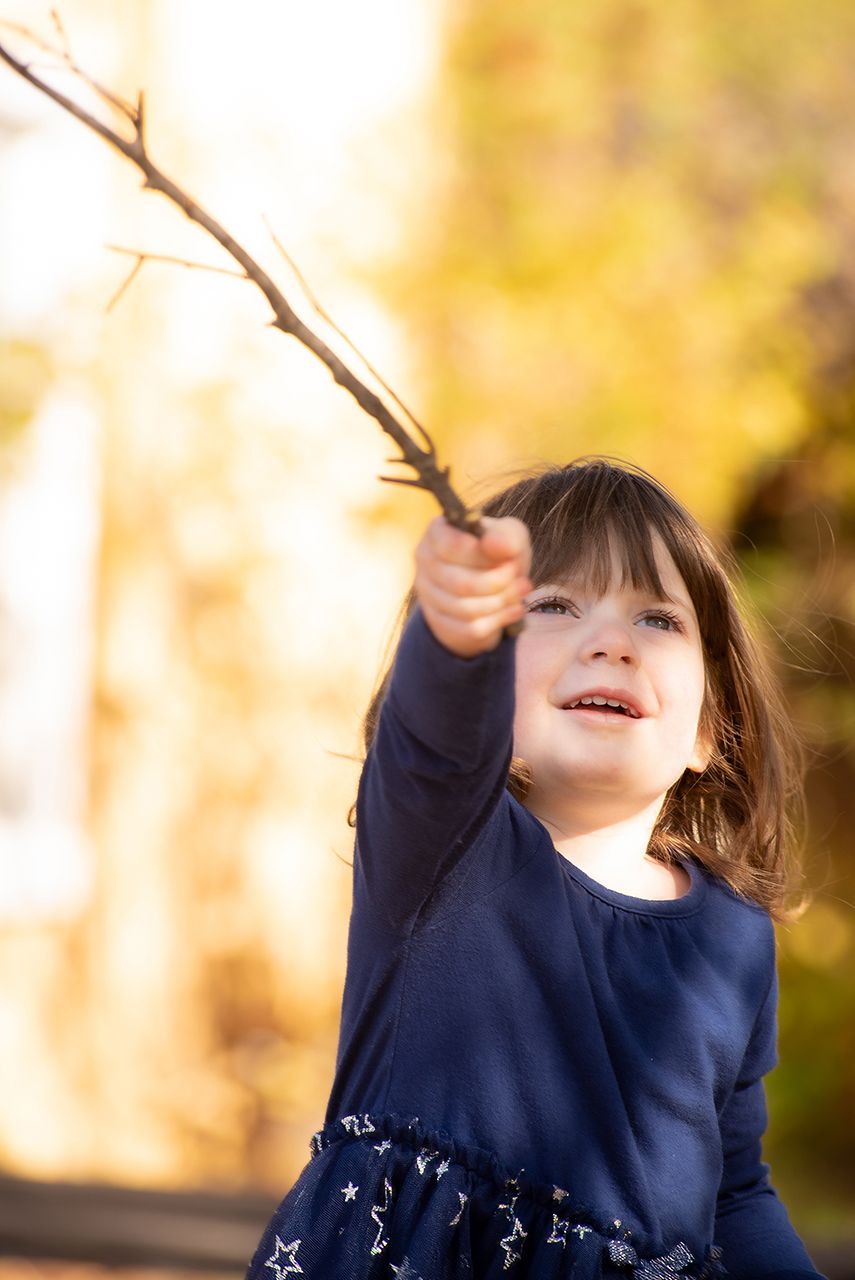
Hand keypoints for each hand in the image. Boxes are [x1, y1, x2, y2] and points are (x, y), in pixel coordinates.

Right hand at [414, 515, 532, 657]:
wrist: (492, 584)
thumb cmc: (498, 553)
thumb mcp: (510, 536)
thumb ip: (505, 536)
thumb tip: (493, 543)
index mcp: (437, 533)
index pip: (450, 547)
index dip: (484, 557)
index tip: (510, 560)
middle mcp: (424, 561)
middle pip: (460, 583)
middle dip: (500, 584)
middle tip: (522, 580)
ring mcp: (427, 593)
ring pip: (465, 609)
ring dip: (501, 602)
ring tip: (522, 592)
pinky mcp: (438, 621)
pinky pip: (469, 628)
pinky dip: (498, 620)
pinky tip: (515, 610)